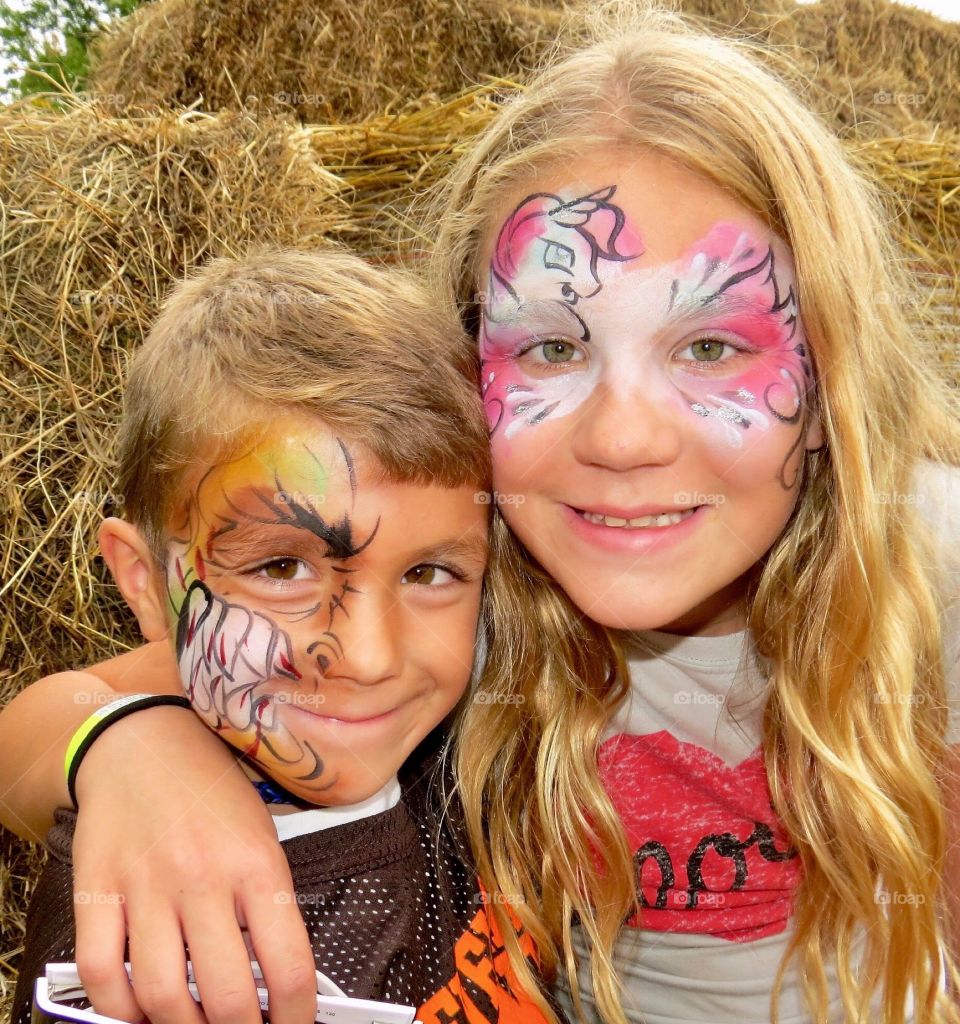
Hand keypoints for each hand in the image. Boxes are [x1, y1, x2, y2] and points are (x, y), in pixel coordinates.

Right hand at [71, 705, 318, 1023]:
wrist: (143, 741)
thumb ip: (268, 899)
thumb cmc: (211, 789)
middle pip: (224, 996)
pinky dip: (120, 1009)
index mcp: (256, 861)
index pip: (289, 964)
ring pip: (161, 996)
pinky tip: (140, 1008)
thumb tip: (279, 976)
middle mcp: (202, 877)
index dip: (297, 1015)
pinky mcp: (96, 890)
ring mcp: (145, 885)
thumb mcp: (261, 832)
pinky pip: (101, 974)